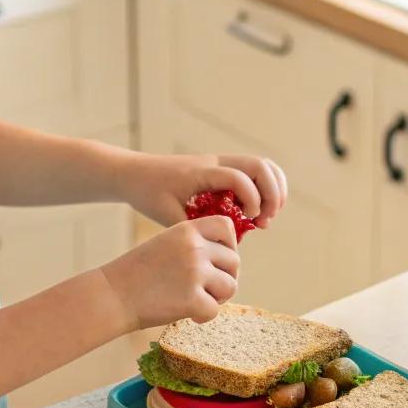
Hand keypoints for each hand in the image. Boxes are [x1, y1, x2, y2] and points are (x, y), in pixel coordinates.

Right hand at [101, 216, 239, 328]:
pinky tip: (190, 315)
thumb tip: (227, 259)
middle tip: (207, 289)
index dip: (229, 244)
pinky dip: (204, 316)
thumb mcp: (165, 244)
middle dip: (225, 277)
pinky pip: (216, 310)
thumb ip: (193, 245)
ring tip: (197, 300)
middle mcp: (194, 248)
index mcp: (186, 230)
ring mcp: (195, 273)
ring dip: (218, 297)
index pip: (226, 226)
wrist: (111, 296)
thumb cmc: (136, 274)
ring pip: (230, 286)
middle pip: (234, 261)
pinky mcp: (193, 299)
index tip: (219, 260)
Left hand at [121, 152, 287, 229]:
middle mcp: (216, 161)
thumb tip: (222, 245)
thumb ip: (193, 229)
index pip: (239, 178)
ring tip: (266, 217)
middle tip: (264, 221)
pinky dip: (264, 188)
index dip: (253, 200)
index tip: (249, 222)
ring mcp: (221, 162)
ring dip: (273, 190)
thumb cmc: (147, 194)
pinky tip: (256, 212)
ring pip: (263, 166)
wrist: (134, 173)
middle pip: (261, 166)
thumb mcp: (165, 215)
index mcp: (202, 172)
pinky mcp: (222, 168)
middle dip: (272, 195)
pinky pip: (253, 171)